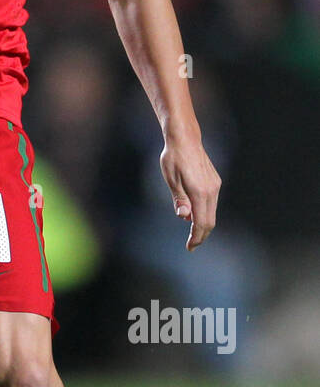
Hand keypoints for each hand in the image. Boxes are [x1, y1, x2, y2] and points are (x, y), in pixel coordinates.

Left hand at [160, 134, 221, 250]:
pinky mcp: (215, 181)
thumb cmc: (174, 158)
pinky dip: (204, 212)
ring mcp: (215, 185)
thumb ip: (179, 199)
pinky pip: (211, 203)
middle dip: (201, 235)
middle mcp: (211, 190)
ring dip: (202, 224)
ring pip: (212, 212)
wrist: (185, 138)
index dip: (196, 237)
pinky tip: (193, 214)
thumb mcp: (171, 179)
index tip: (190, 247)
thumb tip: (184, 217)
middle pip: (210, 221)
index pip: (201, 222)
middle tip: (191, 245)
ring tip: (191, 232)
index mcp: (200, 192)